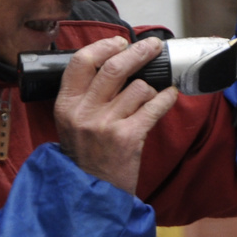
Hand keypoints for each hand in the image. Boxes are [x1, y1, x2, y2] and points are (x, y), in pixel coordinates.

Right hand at [55, 36, 179, 192]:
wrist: (91, 194)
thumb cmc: (86, 156)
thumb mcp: (72, 123)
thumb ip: (86, 95)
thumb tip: (116, 61)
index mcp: (66, 105)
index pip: (81, 61)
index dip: (104, 46)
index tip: (120, 43)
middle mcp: (83, 112)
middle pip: (114, 67)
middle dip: (139, 52)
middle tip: (153, 47)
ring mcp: (105, 125)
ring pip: (138, 87)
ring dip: (152, 87)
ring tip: (154, 93)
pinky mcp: (127, 137)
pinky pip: (154, 106)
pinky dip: (166, 98)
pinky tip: (169, 95)